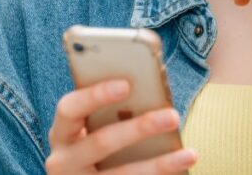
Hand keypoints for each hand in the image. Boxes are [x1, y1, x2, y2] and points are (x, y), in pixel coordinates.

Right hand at [45, 79, 197, 173]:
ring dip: (159, 165)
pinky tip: (181, 170)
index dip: (96, 95)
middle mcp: (63, 161)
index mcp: (61, 132)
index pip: (69, 108)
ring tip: (190, 154)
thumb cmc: (93, 142)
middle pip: (101, 142)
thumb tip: (151, 91)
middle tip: (173, 116)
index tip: (127, 84)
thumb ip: (108, 112)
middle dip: (139, 128)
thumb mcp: (90, 128)